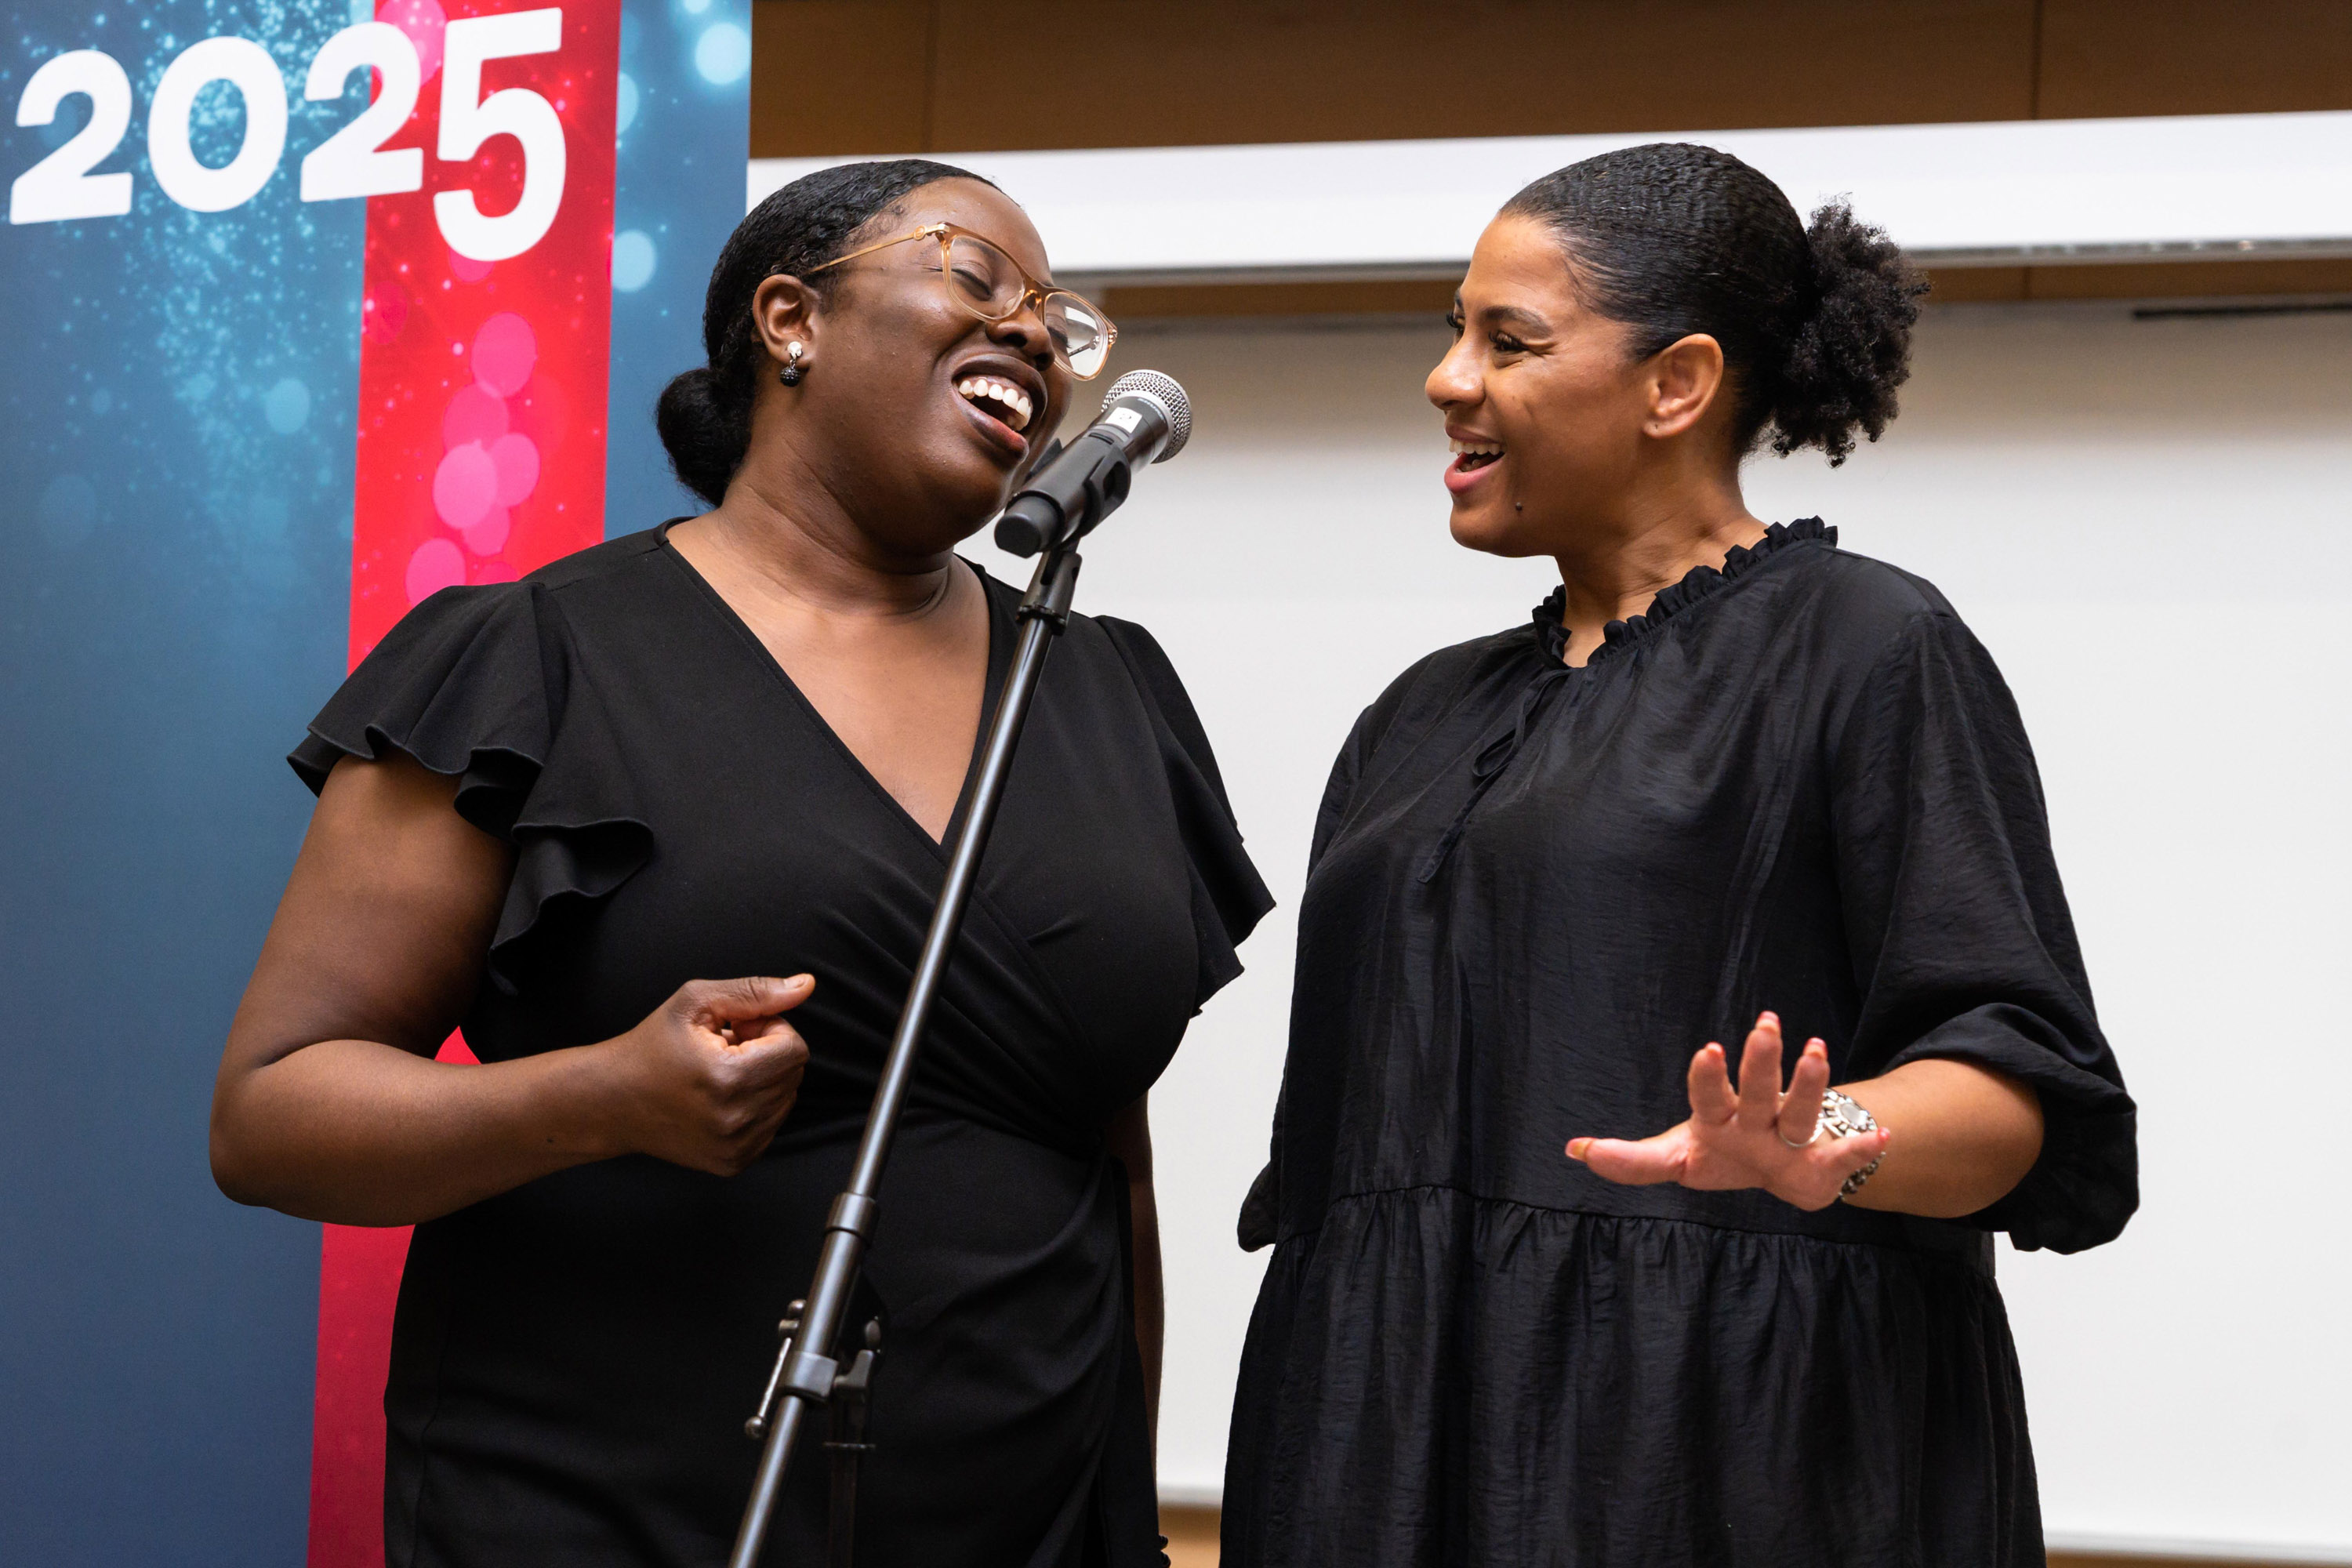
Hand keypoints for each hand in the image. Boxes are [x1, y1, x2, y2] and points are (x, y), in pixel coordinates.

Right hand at [596, 975, 813, 1175]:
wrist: (612, 1101)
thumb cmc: (651, 1046)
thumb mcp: (697, 1002)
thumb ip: (755, 992)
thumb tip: (805, 985)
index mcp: (730, 1078)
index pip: (795, 1049)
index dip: (770, 1029)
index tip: (738, 1029)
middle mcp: (737, 1119)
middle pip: (793, 1075)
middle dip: (767, 1054)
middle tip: (725, 1049)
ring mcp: (736, 1147)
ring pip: (786, 1101)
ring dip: (762, 1081)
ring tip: (720, 1073)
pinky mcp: (733, 1162)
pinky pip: (771, 1126)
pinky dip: (755, 1108)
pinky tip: (720, 1098)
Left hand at [1566, 1011, 1888, 1211]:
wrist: (1779, 1171)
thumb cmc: (1722, 1152)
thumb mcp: (1676, 1158)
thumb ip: (1631, 1160)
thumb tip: (1573, 1149)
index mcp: (1717, 1116)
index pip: (1707, 1092)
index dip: (1706, 1075)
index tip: (1707, 1048)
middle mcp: (1756, 1118)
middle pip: (1758, 1088)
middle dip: (1762, 1060)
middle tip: (1766, 1023)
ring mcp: (1790, 1136)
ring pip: (1800, 1109)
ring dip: (1810, 1081)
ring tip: (1817, 1050)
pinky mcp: (1821, 1163)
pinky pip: (1844, 1155)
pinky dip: (1862, 1148)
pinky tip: (1880, 1136)